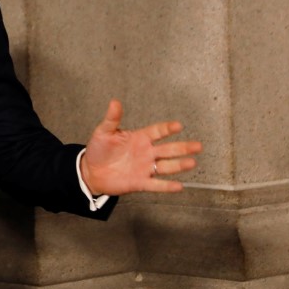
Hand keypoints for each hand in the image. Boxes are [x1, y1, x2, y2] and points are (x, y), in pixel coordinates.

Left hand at [80, 99, 201, 195]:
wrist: (91, 171)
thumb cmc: (99, 150)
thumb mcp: (104, 132)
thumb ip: (112, 119)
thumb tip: (114, 102)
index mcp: (139, 138)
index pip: (157, 131)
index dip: (167, 128)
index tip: (178, 125)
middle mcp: (146, 152)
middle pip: (168, 149)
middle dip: (183, 148)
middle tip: (197, 146)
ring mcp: (145, 168)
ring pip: (166, 166)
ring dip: (179, 165)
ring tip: (192, 162)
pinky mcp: (140, 182)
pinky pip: (155, 185)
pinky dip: (166, 186)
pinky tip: (178, 186)